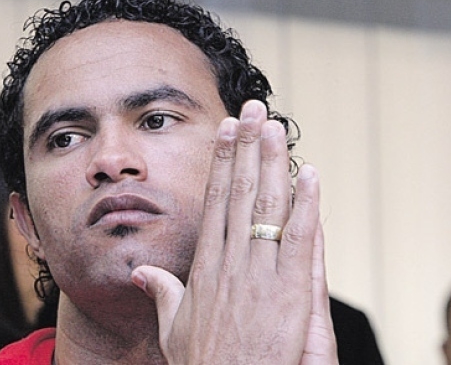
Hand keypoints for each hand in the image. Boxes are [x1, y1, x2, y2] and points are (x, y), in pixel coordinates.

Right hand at [131, 100, 337, 363]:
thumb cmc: (203, 363)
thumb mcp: (172, 326)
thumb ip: (160, 292)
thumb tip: (140, 273)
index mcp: (205, 266)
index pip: (215, 201)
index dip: (221, 162)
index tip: (226, 132)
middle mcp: (231, 261)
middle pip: (239, 191)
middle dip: (246, 147)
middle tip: (252, 110)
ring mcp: (260, 273)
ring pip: (267, 206)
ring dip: (273, 163)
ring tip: (276, 127)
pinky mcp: (290, 291)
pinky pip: (299, 239)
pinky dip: (307, 205)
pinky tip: (310, 174)